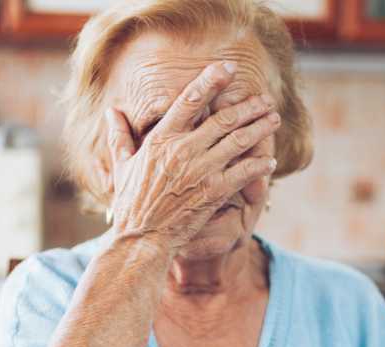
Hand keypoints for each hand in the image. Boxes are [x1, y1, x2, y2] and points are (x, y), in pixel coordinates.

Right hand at [105, 60, 280, 253]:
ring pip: (238, 141)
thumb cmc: (131, 204)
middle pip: (223, 119)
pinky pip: (242, 173)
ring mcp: (199, 172)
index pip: (190, 100)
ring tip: (273, 118)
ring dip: (259, 128)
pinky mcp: (213, 193)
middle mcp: (182, 151)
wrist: (142, 238)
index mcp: (161, 139)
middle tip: (265, 99)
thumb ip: (119, 136)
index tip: (229, 69)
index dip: (212, 81)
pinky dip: (259, 164)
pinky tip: (270, 160)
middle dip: (248, 106)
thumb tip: (111, 112)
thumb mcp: (122, 166)